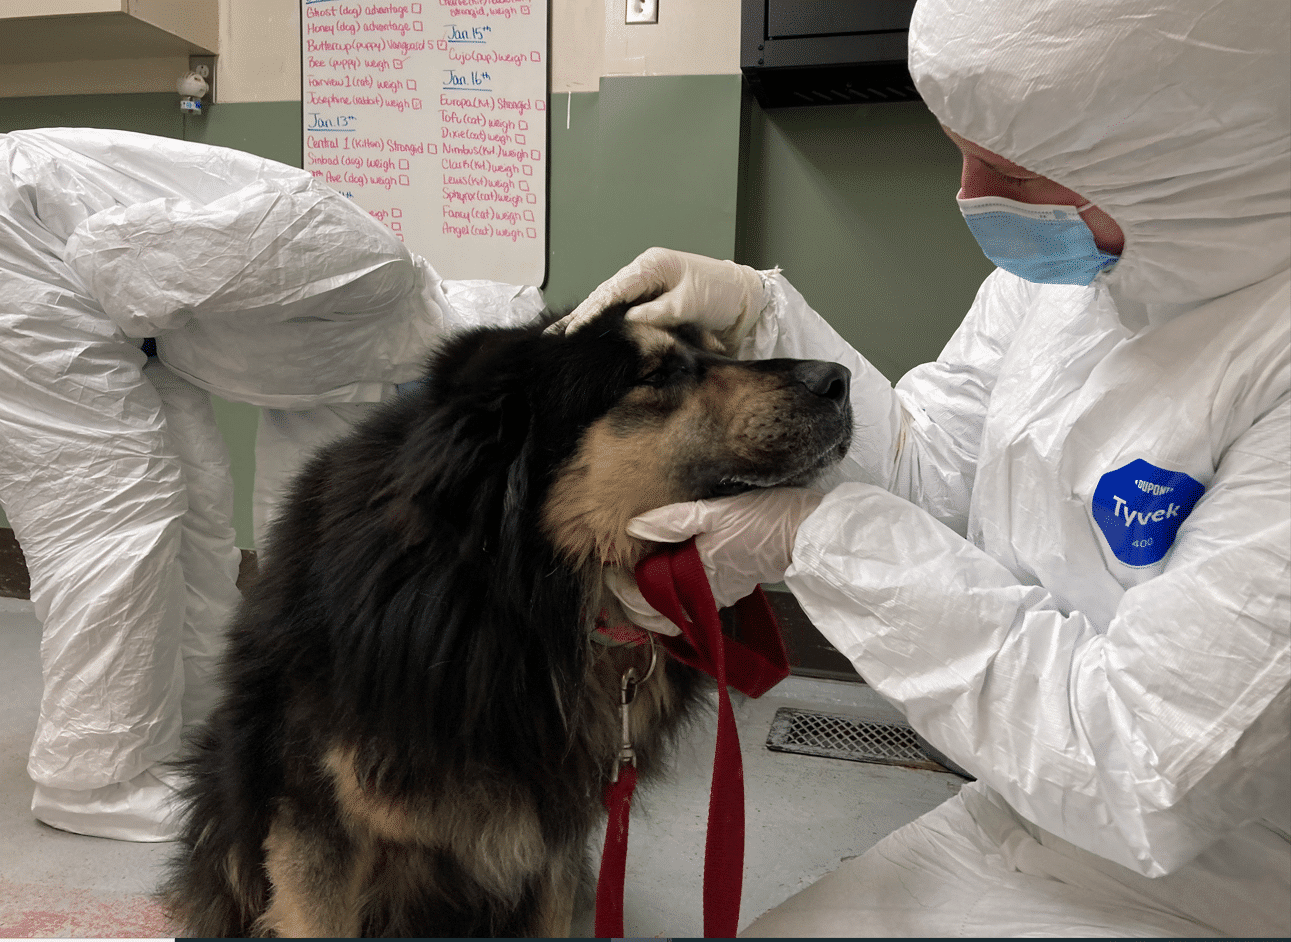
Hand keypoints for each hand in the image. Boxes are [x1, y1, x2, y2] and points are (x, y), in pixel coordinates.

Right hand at [550, 247, 767, 350]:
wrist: (744, 300)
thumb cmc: (720, 295)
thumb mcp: (687, 304)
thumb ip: (655, 313)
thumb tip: (625, 322)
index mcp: (651, 266)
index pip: (612, 291)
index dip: (590, 312)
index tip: (572, 331)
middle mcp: (644, 274)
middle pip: (604, 296)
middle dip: (579, 315)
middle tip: (553, 335)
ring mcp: (647, 287)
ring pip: (609, 303)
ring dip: (588, 320)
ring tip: (561, 336)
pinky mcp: (652, 301)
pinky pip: (622, 311)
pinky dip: (604, 321)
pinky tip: (588, 332)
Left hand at [606, 488, 822, 632]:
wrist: (807, 532)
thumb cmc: (767, 520)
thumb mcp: (715, 511)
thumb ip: (672, 520)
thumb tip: (635, 527)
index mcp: (698, 576)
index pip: (648, 599)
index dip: (624, 589)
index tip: (611, 572)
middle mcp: (706, 593)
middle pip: (658, 615)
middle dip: (633, 603)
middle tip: (616, 579)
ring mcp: (718, 594)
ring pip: (674, 612)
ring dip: (652, 602)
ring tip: (635, 580)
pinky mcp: (729, 589)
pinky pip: (692, 604)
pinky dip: (673, 598)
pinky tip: (666, 579)